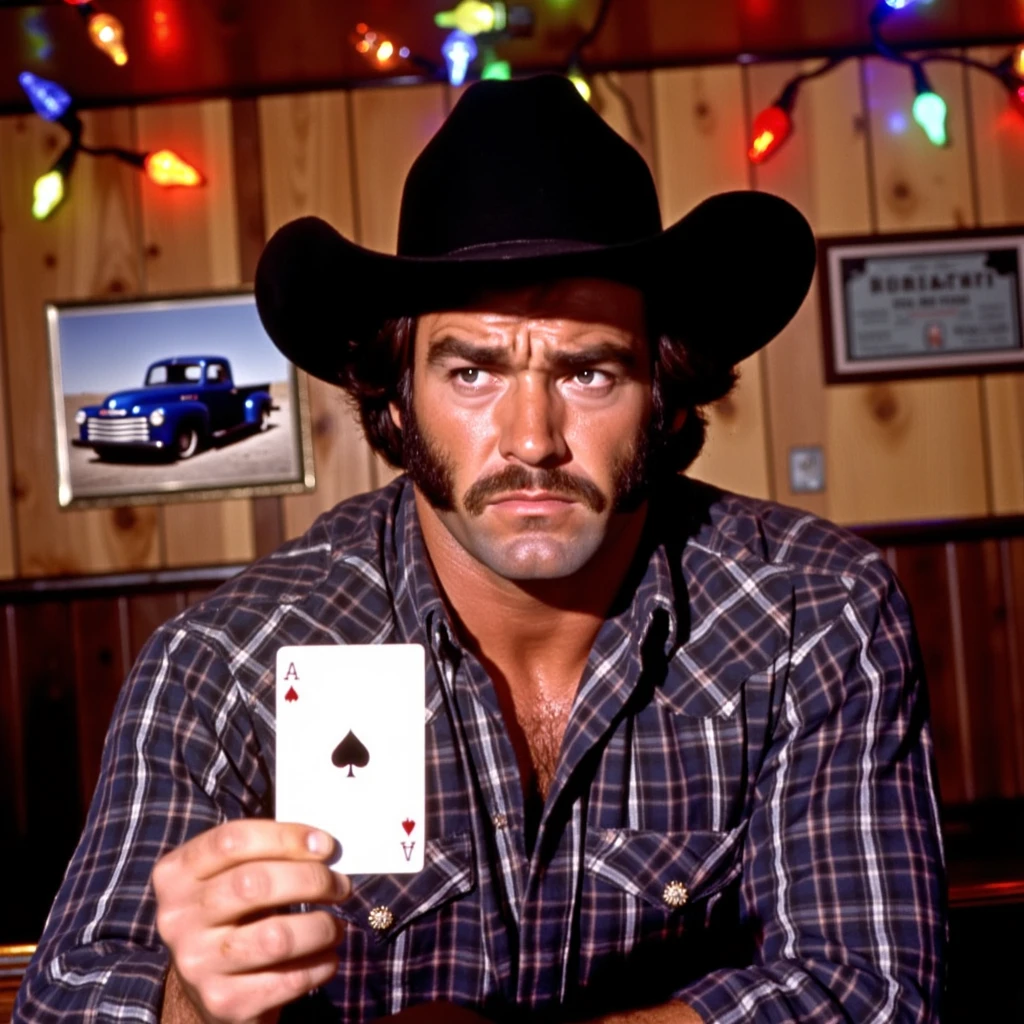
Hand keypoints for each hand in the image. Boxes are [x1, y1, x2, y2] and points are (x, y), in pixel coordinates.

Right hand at [153, 819, 349, 1023]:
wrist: (208, 985)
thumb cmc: (235, 913)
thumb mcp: (232, 876)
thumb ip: (268, 854)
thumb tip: (323, 846)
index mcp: (177, 875)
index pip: (231, 841)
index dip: (286, 837)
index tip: (326, 845)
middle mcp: (177, 919)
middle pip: (253, 885)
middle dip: (311, 880)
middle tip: (340, 885)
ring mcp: (197, 964)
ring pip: (275, 938)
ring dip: (320, 927)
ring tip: (335, 926)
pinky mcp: (222, 1002)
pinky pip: (286, 980)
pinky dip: (319, 965)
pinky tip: (327, 957)